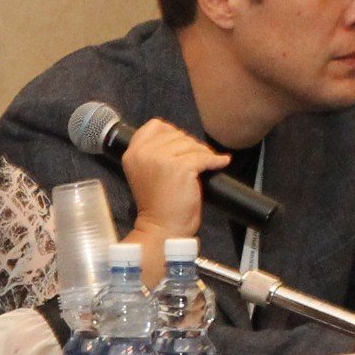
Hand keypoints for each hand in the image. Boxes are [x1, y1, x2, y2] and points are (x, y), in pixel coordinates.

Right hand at [123, 119, 228, 239]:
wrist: (162, 228)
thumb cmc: (157, 204)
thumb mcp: (145, 172)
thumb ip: (154, 152)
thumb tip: (181, 137)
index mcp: (133, 152)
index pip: (154, 126)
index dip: (171, 132)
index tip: (180, 146)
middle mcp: (144, 152)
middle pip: (176, 134)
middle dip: (189, 145)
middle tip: (196, 160)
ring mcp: (162, 158)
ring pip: (191, 144)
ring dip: (203, 153)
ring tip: (205, 165)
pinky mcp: (181, 167)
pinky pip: (204, 157)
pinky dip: (216, 160)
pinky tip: (222, 162)